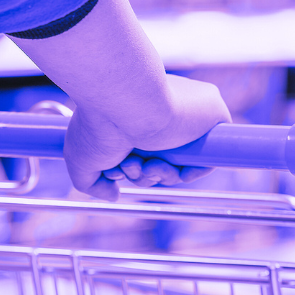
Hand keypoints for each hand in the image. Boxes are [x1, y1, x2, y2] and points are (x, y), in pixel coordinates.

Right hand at [63, 74, 230, 199]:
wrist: (126, 100)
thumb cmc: (99, 124)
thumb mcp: (81, 159)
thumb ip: (93, 183)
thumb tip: (114, 194)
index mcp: (138, 117)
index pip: (143, 154)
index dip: (131, 170)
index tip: (117, 168)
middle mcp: (164, 114)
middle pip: (161, 163)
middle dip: (142, 174)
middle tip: (129, 164)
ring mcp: (188, 116)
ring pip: (181, 164)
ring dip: (159, 175)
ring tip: (142, 162)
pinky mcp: (213, 115)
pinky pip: (209, 157)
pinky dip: (191, 171)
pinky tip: (171, 168)